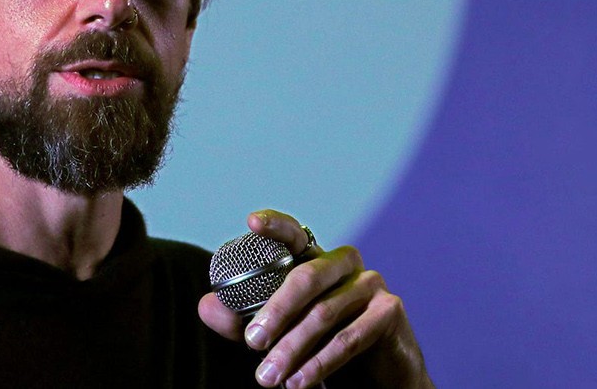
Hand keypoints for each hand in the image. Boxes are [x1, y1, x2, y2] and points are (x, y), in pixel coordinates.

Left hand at [198, 210, 433, 387]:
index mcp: (316, 261)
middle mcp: (344, 264)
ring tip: (269, 377)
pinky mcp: (389, 311)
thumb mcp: (280, 335)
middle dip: (274, 311)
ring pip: (324, 312)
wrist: (377, 380)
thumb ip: (245, 321)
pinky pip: (348, 337)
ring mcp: (371, 284)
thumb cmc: (324, 348)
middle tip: (252, 342)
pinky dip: (320, 362)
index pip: (295, 235)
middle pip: (305, 277)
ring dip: (292, 348)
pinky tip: (298, 381)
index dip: (275, 225)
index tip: (251, 222)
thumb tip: (206, 305)